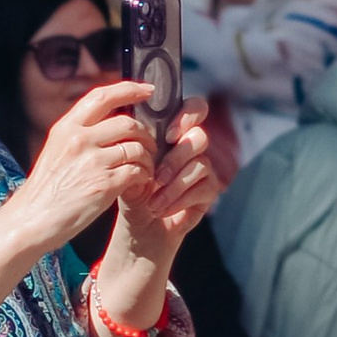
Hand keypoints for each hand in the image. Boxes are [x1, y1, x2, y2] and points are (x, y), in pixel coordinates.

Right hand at [18, 80, 158, 247]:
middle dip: (145, 134)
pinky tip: (140, 183)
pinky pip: (137, 171)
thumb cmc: (44, 191)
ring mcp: (92, 161)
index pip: (102, 96)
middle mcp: (79, 139)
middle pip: (128, 122)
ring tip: (145, 169)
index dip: (129, 89)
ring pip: (137, 147)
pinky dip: (144, 176)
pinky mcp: (104, 185)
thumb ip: (79, 135)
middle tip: (149, 145)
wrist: (31, 221)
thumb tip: (110, 124)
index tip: (147, 90)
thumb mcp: (55, 151)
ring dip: (148, 158)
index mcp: (66, 128)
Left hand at [114, 99, 216, 258]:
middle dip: (178, 156)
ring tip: (153, 202)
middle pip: (200, 136)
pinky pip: (203, 187)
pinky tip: (162, 209)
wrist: (140, 228)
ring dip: (174, 184)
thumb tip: (134, 149)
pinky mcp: (210, 189)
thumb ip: (132, 158)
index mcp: (172, 133)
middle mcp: (191, 146)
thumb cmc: (133, 194)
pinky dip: (179, 199)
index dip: (188, 115)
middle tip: (158, 176)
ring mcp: (203, 167)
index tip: (169, 134)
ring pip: (200, 163)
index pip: (193, 108)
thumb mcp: (127, 173)